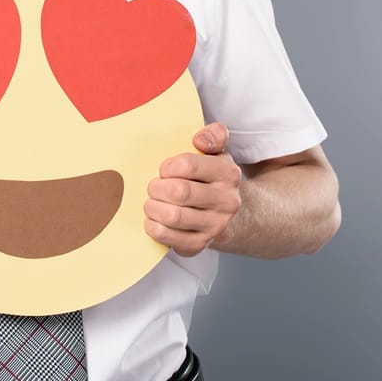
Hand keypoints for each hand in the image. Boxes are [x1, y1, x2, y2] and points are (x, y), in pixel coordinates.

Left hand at [144, 122, 241, 255]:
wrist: (230, 213)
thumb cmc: (212, 178)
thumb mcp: (217, 153)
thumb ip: (213, 137)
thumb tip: (200, 139)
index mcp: (228, 173)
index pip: (188, 165)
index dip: (167, 166)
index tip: (164, 169)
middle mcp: (227, 201)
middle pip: (179, 192)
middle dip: (157, 187)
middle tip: (153, 186)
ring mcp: (215, 225)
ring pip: (173, 217)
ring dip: (153, 208)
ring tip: (151, 203)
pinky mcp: (201, 244)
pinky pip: (170, 238)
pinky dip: (154, 228)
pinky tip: (154, 220)